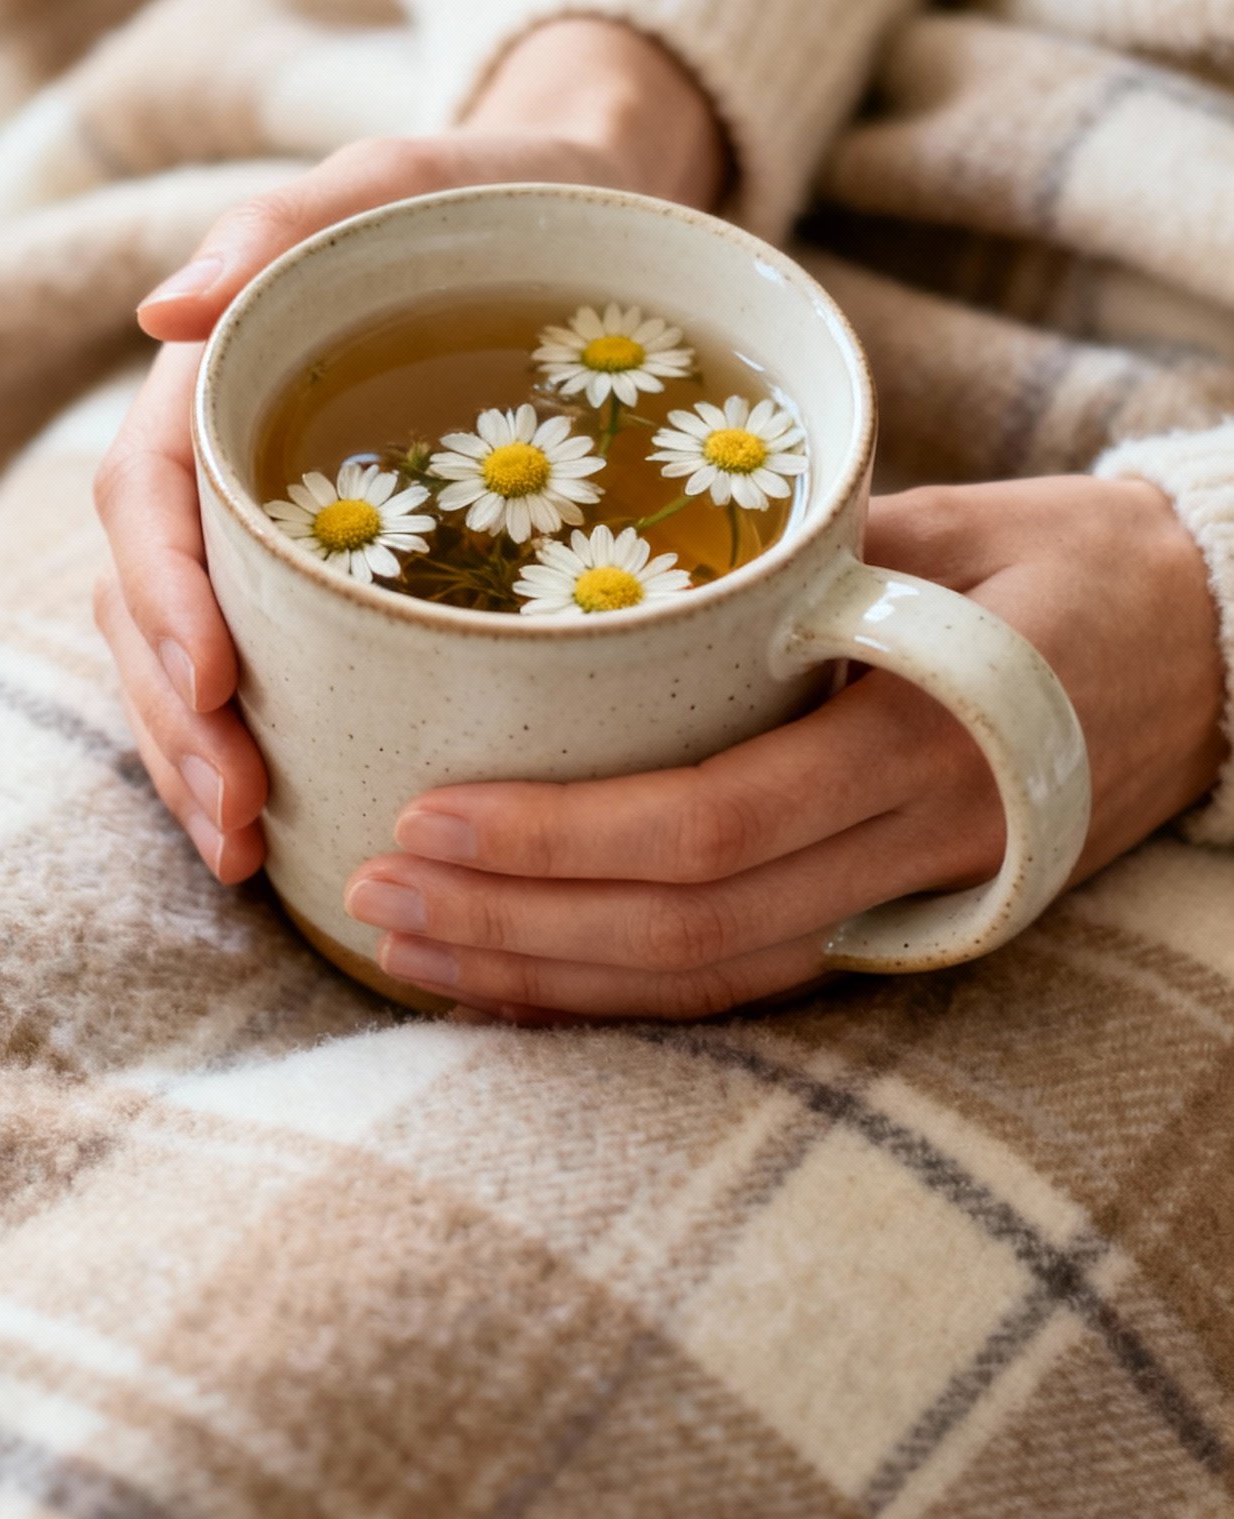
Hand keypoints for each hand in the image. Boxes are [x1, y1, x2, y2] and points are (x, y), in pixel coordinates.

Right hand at [93, 19, 725, 877]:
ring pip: (192, 656)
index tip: (213, 683)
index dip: (163, 593)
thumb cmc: (490, 192)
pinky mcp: (336, 580)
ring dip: (198, 760)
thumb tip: (161, 314)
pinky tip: (286, 836)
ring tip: (242, 853)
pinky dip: (264, 753)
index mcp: (220, 378)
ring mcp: (275, 529)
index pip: (149, 494)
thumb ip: (284, 223)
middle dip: (175, 718)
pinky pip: (271, 672)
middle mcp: (228, 463)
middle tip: (233, 815)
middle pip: (152, 602)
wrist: (583, 215)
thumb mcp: (398, 180)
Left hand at [345, 474, 1227, 1019]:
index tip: (426, 812)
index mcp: (922, 740)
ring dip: (542, 977)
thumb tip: (602, 579)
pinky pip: (743, 982)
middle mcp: (913, 847)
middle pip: (681, 931)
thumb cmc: (1072, 564)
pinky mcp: (897, 923)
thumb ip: (788, 566)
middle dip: (512, 924)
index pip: (712, 827)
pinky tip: (514, 976)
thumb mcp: (941, 526)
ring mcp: (908, 903)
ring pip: (703, 983)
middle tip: (369, 886)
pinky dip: (616, 992)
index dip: (556, 840)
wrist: (1218, 658)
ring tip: (403, 944)